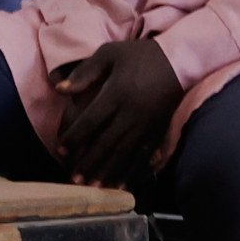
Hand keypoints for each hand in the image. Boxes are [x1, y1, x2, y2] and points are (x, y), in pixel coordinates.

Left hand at [51, 34, 182, 186]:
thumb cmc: (141, 55)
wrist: (180, 60)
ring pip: (124, 153)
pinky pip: (144, 154)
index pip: (91, 121)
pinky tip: (122, 183)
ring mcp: (146, 124)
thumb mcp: (110, 53)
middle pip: (106, 143)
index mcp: (117, 94)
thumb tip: (59, 89)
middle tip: (74, 180)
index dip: (74, 138)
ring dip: (108, 171)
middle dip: (89, 163)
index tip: (60, 150)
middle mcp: (131, 113)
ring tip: (94, 187)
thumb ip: (85, 71)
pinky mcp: (159, 129)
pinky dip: (132, 170)